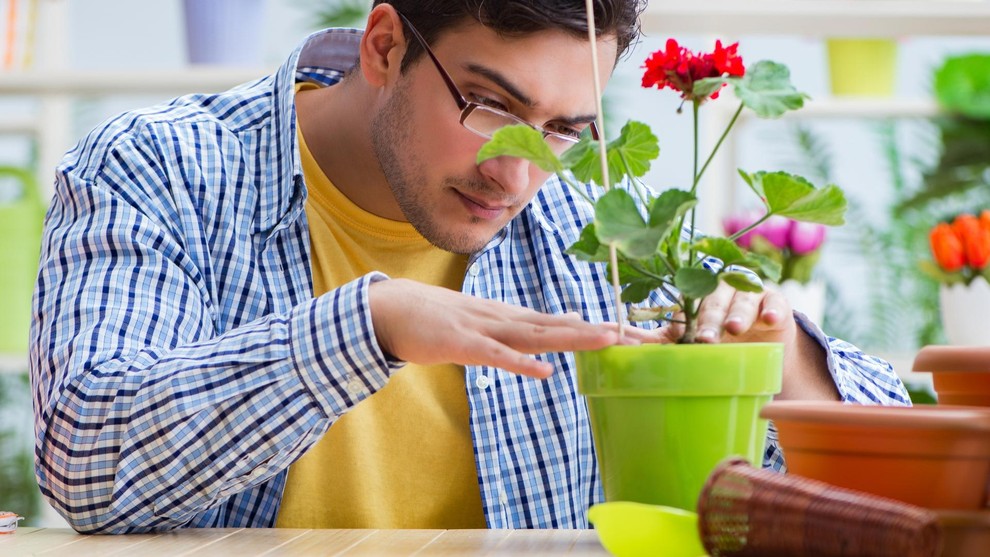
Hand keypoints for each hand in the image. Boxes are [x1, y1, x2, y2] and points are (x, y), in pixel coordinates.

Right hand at [369, 278, 645, 377]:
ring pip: (537, 335)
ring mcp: (485, 329)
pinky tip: (542, 371)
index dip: (607, 329)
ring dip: (573, 338)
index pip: (569, 324)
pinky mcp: (461, 344)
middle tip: (652, 339)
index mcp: (514, 318)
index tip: (646, 337)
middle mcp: (508, 319)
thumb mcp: (484, 326)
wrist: (388, 308)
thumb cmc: (435, 319)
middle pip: (565, 326)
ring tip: (611, 340)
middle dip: (608, 333)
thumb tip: (553, 337)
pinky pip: (493, 355)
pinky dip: (518, 362)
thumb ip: (518, 334)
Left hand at [655, 281, 796, 344]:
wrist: (758, 347)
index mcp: (696, 294)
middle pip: (714, 300)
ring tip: (735, 328)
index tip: (681, 333)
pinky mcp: (776, 302)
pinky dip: (773, 310)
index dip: (684, 314)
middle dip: (710, 319)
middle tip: (705, 338)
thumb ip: (651, 339)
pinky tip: (769, 319)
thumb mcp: (682, 339)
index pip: (688, 298)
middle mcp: (722, 288)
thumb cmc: (714, 337)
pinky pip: (775, 303)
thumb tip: (613, 337)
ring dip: (738, 313)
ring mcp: (750, 293)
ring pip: (743, 299)